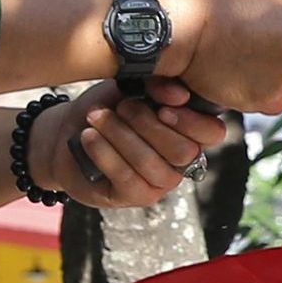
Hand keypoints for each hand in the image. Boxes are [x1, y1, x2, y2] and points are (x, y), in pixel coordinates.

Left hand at [32, 79, 226, 208]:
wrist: (69, 130)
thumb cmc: (107, 106)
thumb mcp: (131, 86)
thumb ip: (157, 85)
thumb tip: (179, 95)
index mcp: (189, 129)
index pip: (212, 133)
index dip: (192, 121)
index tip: (162, 107)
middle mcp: (182, 160)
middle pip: (183, 150)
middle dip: (147, 124)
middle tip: (121, 107)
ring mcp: (161, 182)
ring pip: (151, 163)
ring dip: (120, 136)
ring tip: (95, 118)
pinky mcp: (136, 197)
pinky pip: (126, 177)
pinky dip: (105, 152)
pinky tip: (89, 137)